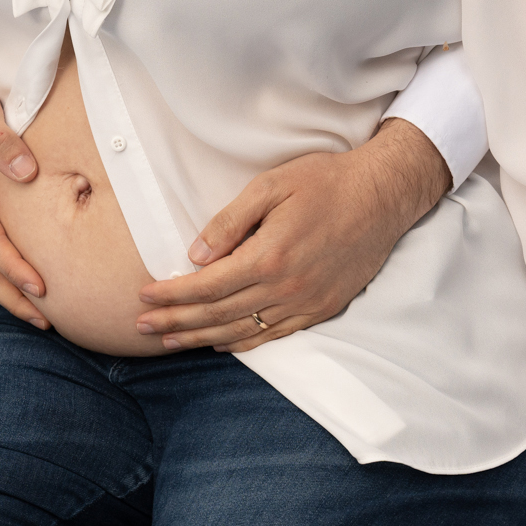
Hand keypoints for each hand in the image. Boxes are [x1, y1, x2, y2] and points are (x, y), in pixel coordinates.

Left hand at [134, 118, 449, 351]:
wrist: (384, 195)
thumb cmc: (325, 182)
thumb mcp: (270, 186)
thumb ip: (229, 223)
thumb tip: (195, 257)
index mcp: (267, 257)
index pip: (205, 286)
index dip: (170, 295)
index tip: (143, 297)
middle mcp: (285, 289)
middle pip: (216, 315)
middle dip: (174, 323)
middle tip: (141, 327)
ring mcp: (305, 304)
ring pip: (241, 332)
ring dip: (201, 339)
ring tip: (169, 342)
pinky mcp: (322, 309)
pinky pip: (273, 335)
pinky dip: (242, 343)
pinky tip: (220, 344)